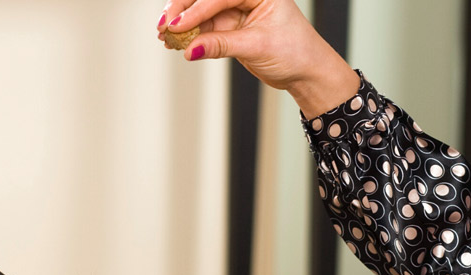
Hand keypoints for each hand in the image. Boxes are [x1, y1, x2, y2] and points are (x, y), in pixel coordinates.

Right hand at [156, 0, 359, 117]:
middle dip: (183, 13)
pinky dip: (190, 38)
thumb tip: (192, 49)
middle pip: (206, 0)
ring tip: (165, 39)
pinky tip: (176, 44)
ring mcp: (238, 13)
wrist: (307, 72)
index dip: (196, 10)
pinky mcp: (231, 29)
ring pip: (202, 15)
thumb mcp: (257, 47)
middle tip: (164, 27)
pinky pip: (205, 30)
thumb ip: (222, 45)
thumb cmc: (296, 52)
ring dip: (182, 27)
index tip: (177, 25)